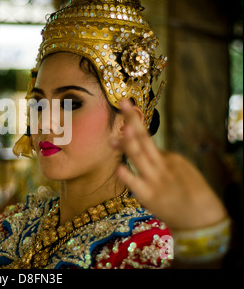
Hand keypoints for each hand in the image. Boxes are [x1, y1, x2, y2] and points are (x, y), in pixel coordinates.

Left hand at [113, 100, 227, 229]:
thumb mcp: (179, 171)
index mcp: (170, 158)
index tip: (122, 117)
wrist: (203, 220)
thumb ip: (163, 161)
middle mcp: (162, 164)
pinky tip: (118, 168)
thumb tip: (147, 151)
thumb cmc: (190, 195)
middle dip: (133, 120)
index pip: (147, 141)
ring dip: (130, 142)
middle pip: (145, 138)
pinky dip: (128, 176)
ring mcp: (155, 179)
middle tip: (123, 102)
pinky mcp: (149, 196)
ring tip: (121, 127)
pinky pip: (136, 184)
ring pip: (139, 156)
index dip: (133, 126)